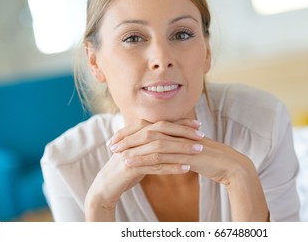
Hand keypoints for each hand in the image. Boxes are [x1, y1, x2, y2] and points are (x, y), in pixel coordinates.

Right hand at [84, 119, 203, 220]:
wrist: (106, 185)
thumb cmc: (127, 167)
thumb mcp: (140, 151)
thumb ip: (152, 141)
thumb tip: (172, 134)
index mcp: (136, 132)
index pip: (161, 123)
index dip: (180, 122)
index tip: (198, 124)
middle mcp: (133, 139)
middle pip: (161, 130)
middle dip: (183, 132)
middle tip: (201, 135)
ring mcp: (130, 152)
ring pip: (160, 147)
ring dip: (181, 148)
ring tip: (199, 151)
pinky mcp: (129, 167)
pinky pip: (155, 166)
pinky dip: (172, 167)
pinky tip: (186, 168)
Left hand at [120, 126, 268, 220]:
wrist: (230, 164)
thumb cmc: (211, 158)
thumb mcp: (190, 149)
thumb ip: (177, 144)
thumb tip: (164, 147)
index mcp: (178, 129)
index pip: (150, 126)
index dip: (132, 131)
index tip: (117, 137)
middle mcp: (178, 133)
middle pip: (147, 130)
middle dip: (127, 137)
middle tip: (110, 144)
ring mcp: (182, 142)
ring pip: (151, 143)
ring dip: (132, 148)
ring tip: (116, 155)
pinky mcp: (186, 155)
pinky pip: (161, 157)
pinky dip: (143, 160)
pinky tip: (131, 165)